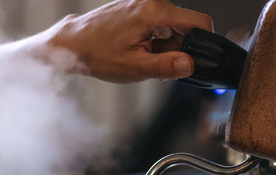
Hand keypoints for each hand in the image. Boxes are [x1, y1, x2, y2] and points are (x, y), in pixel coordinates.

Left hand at [42, 0, 212, 82]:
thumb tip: (190, 65)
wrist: (73, 44)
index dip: (202, 44)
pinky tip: (137, 50)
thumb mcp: (135, 67)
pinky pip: (158, 25)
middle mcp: (152, 2)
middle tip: (156, 64)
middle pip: (185, 27)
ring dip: (164, 46)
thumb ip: (166, 66)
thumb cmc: (97, 54)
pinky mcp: (137, 8)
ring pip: (171, 28)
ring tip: (142, 57)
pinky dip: (153, 40)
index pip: (199, 23)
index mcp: (156, 12)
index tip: (193, 60)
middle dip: (177, 49)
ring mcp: (144, 3)